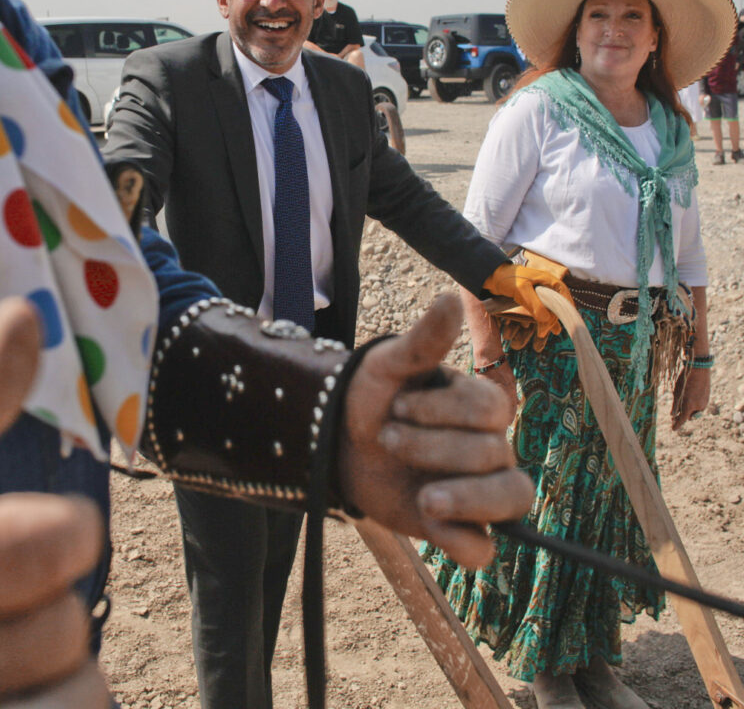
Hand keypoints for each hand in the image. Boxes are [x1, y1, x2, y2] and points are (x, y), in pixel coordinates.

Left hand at [339, 294, 532, 568]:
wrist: (334, 445)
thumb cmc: (369, 399)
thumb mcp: (387, 367)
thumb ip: (423, 340)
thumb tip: (451, 296)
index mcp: (478, 408)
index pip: (491, 412)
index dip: (445, 411)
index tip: (398, 407)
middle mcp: (489, 449)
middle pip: (495, 455)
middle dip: (436, 449)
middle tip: (387, 438)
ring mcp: (478, 492)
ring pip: (512, 500)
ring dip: (469, 500)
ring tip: (425, 500)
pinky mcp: (457, 530)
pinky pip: (484, 548)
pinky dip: (463, 542)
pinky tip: (429, 524)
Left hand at [482, 263, 570, 340]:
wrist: (492, 276)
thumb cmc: (508, 278)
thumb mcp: (522, 290)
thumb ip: (535, 304)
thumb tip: (547, 320)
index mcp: (548, 280)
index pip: (563, 295)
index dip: (566, 308)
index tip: (567, 321)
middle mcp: (547, 287)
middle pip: (555, 305)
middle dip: (552, 319)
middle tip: (544, 332)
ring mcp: (540, 294)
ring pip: (548, 309)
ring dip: (547, 321)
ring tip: (544, 333)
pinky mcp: (532, 299)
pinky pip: (540, 311)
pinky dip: (542, 320)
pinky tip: (545, 329)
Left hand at [671, 365, 710, 429]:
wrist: (698, 370)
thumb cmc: (684, 381)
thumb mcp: (677, 393)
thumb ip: (675, 405)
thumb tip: (673, 415)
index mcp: (689, 406)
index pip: (682, 419)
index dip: (677, 425)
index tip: (673, 429)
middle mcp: (698, 407)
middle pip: (688, 416)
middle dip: (682, 416)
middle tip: (674, 417)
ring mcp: (704, 402)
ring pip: (694, 410)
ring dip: (688, 410)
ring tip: (681, 402)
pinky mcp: (707, 398)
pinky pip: (699, 405)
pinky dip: (693, 404)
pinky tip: (688, 397)